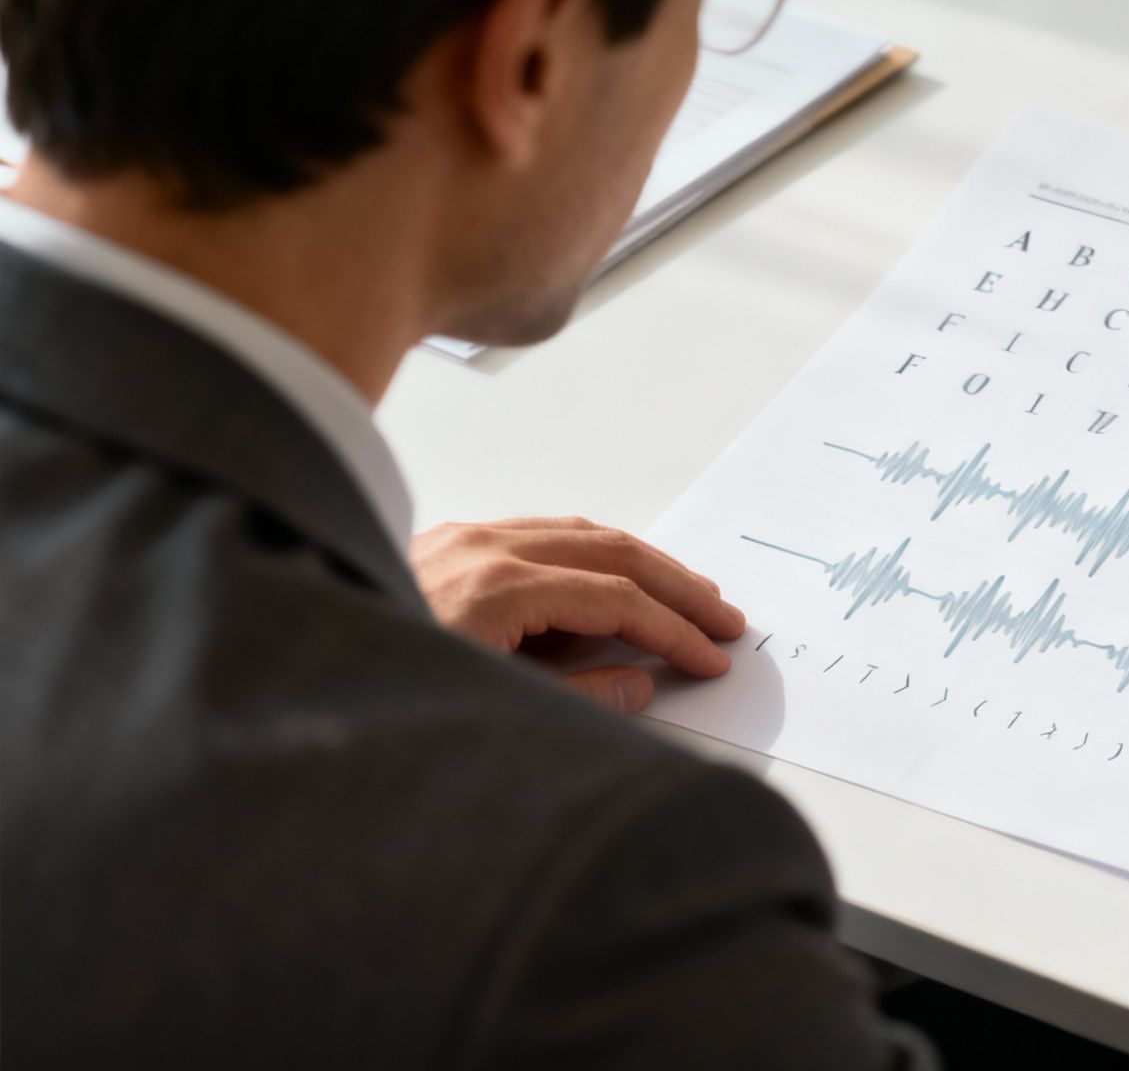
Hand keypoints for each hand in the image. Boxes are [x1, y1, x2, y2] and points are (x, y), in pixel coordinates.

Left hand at [410, 517, 745, 714]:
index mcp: (494, 591)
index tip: (712, 658)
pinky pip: (540, 532)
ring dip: (642, 561)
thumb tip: (642, 681)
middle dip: (677, 585)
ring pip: (579, 531)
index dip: (673, 630)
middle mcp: (481, 549)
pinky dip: (592, 551)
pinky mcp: (445, 544)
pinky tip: (614, 576)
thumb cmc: (379, 698)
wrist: (287, 674)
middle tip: (726, 616)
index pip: (615, 600)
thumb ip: (578, 697)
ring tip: (687, 593)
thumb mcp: (491, 711)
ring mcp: (461, 538)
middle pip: (611, 551)